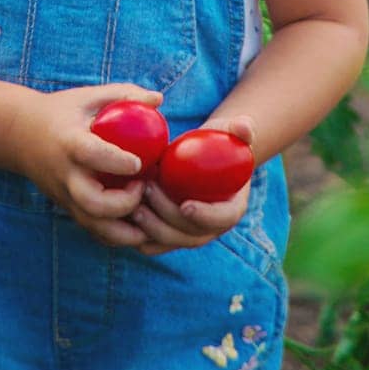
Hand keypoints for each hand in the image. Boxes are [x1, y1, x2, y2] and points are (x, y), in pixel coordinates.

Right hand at [9, 83, 164, 249]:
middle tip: (142, 185)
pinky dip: (118, 235)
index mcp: (70, 142)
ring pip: (95, 227)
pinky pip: (95, 232)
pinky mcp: (69, 209)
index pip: (91, 155)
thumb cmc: (62, 112)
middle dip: (124, 203)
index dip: (116, 161)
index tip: (139, 162)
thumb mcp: (88, 97)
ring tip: (148, 213)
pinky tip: (138, 223)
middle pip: (93, 203)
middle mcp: (66, 175)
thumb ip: (123, 95)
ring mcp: (66, 197)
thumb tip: (158, 98)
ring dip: (126, 230)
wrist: (19, 135)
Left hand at [126, 114, 255, 257]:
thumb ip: (240, 130)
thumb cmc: (217, 141)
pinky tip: (124, 215)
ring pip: (169, 241)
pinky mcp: (167, 232)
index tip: (186, 205)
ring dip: (151, 228)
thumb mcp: (229, 132)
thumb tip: (244, 127)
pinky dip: (138, 234)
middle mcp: (210, 228)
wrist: (201, 156)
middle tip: (149, 192)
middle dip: (168, 219)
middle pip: (191, 235)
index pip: (222, 219)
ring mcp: (188, 233)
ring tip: (134, 204)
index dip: (206, 216)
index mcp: (230, 208)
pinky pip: (152, 242)